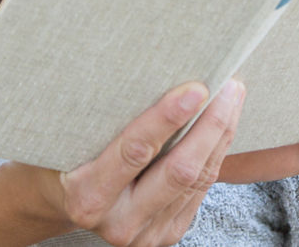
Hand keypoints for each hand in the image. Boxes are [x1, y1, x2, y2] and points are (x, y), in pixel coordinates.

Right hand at [12, 80, 244, 245]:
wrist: (66, 201)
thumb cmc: (67, 156)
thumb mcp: (70, 138)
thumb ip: (104, 120)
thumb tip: (149, 69)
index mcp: (87, 196)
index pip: (134, 153)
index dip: (166, 119)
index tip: (194, 89)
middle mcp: (118, 222)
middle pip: (179, 172)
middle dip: (210, 126)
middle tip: (227, 86)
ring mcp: (146, 234)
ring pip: (198, 180)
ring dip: (220, 135)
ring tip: (231, 96)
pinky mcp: (167, 234)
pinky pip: (202, 190)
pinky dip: (216, 153)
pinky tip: (223, 125)